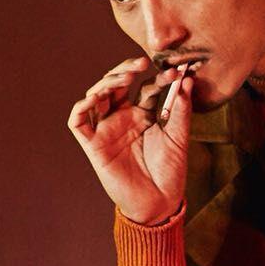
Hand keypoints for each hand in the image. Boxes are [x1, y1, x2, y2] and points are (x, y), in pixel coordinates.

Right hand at [67, 55, 196, 224]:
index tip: (174, 73)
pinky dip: (81, 107)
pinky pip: (78, 122)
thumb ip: (181, 109)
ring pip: (96, 96)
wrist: (159, 202)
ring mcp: (107, 130)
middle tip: (142, 63)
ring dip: (107, 82)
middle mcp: (123, 119)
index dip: (158, 78)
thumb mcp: (178, 137)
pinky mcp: (93, 146)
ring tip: (125, 76)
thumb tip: (186, 80)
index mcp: (143, 116)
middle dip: (126, 69)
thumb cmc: (169, 172)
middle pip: (116, 84)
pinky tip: (95, 97)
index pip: (145, 87)